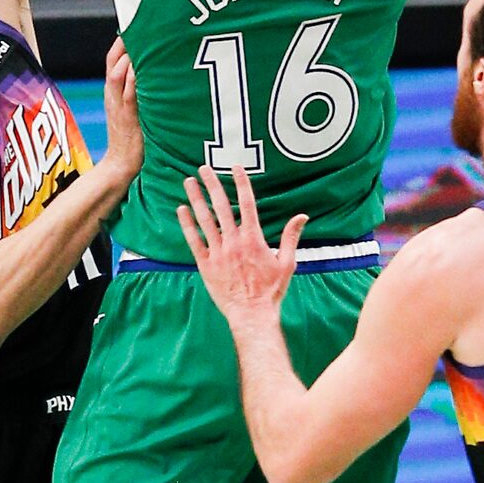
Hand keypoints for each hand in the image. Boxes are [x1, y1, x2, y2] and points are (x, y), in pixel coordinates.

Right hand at [101, 37, 142, 184]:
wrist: (120, 165)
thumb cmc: (131, 138)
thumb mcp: (131, 109)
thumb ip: (137, 91)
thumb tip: (152, 72)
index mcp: (113, 92)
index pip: (112, 61)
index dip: (119, 43)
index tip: (131, 26)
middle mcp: (112, 96)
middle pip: (112, 62)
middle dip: (123, 44)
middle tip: (136, 27)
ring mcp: (118, 106)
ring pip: (118, 75)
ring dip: (128, 58)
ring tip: (141, 43)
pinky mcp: (128, 118)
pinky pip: (128, 95)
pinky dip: (134, 81)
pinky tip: (142, 70)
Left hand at [179, 164, 306, 324]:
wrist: (251, 315)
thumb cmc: (270, 291)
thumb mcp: (287, 263)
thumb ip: (291, 237)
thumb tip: (302, 216)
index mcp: (253, 238)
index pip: (247, 203)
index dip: (241, 183)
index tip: (236, 167)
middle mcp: (234, 241)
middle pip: (221, 206)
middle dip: (212, 185)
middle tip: (204, 168)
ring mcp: (218, 252)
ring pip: (205, 220)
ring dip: (196, 199)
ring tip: (189, 182)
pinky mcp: (206, 265)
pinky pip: (194, 241)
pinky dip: (187, 225)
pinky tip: (181, 210)